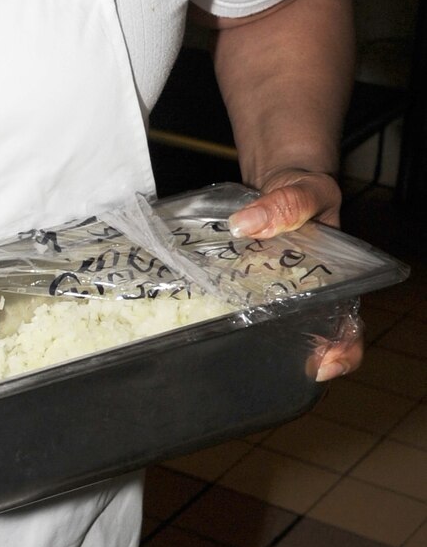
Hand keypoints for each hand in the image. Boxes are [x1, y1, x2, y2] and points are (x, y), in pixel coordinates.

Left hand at [228, 169, 361, 381]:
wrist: (280, 180)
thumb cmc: (305, 191)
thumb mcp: (307, 191)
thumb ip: (285, 205)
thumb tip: (246, 223)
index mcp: (336, 282)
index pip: (346, 327)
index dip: (342, 352)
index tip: (323, 366)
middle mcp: (307, 294)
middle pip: (305, 338)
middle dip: (290, 356)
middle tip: (265, 363)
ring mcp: (275, 292)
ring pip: (267, 326)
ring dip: (250, 337)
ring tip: (228, 348)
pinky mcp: (247, 283)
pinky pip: (235, 301)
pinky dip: (221, 308)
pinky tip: (201, 313)